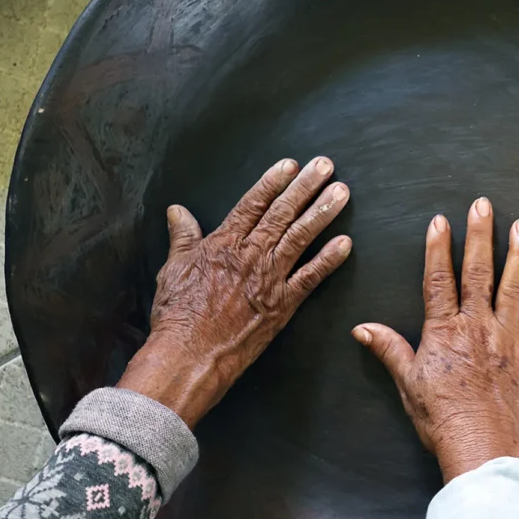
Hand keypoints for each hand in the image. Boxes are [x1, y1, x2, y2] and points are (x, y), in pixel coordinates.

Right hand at [118, 157, 351, 428]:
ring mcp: (269, 278)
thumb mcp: (173, 267)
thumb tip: (177, 211)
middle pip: (282, 212)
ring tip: (342, 192)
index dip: (273, 181)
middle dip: (306, 186)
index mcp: (224, 243)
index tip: (290, 164)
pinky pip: (311, 277)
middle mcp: (250, 254)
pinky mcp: (282, 304)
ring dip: (322, 212)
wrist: (190, 354)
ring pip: (300, 237)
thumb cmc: (178, 314)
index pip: (253, 203)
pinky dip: (329, 260)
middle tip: (326, 165)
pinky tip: (346, 243)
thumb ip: (182, 237)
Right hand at [353, 197, 518, 482]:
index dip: (438, 247)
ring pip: (515, 286)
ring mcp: (507, 339)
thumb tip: (362, 328)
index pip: (439, 279)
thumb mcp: (407, 383)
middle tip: (484, 205)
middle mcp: (477, 326)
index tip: (440, 221)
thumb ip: (389, 349)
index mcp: (444, 331)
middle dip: (480, 235)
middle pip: (478, 271)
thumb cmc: (442, 420)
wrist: (482, 448)